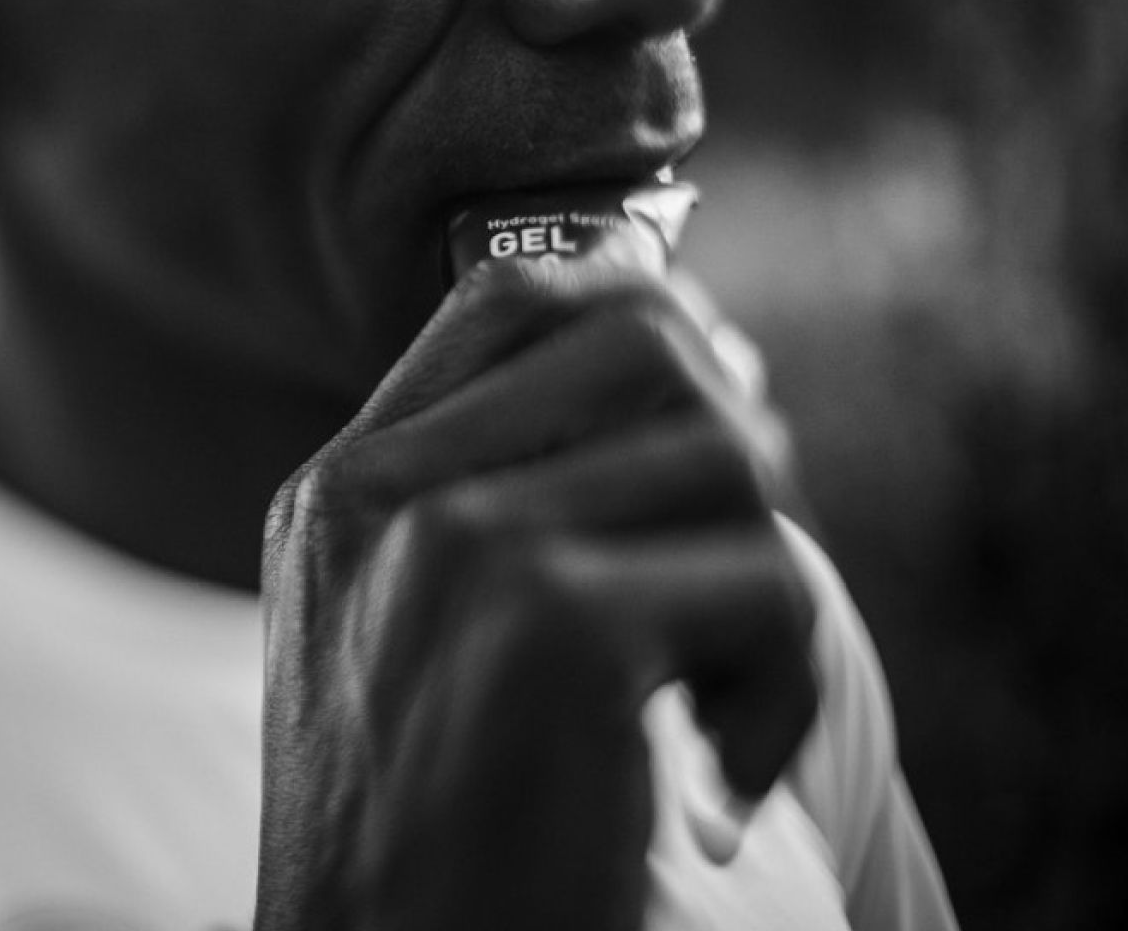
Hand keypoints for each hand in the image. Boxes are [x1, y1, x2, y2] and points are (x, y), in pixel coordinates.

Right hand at [253, 238, 818, 930]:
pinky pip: (765, 582)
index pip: (509, 296)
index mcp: (346, 489)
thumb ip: (513, 495)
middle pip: (641, 341)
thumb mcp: (408, 639)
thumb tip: (708, 362)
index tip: (704, 396)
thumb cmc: (428, 832)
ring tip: (715, 696)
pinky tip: (720, 773)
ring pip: (725, 453)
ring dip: (763, 585)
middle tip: (732, 566)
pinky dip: (782, 686)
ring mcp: (463, 545)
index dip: (635, 307)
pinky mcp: (560, 629)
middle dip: (733, 436)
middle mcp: (387, 494)